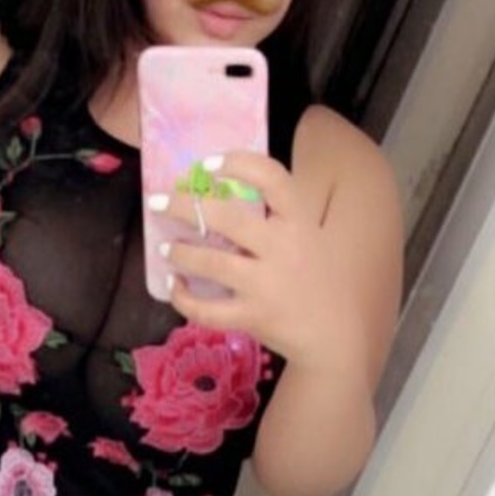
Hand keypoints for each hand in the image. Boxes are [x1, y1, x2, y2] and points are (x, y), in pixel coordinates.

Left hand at [159, 151, 349, 367]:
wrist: (334, 332)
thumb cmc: (316, 278)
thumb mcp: (308, 237)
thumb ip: (277, 218)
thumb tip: (222, 195)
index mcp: (299, 221)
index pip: (272, 178)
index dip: (238, 163)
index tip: (207, 164)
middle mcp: (283, 248)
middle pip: (229, 219)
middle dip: (187, 207)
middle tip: (160, 201)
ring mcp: (266, 285)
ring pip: (212, 263)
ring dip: (181, 252)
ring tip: (164, 248)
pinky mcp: (252, 317)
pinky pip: (208, 310)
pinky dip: (184, 299)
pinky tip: (176, 287)